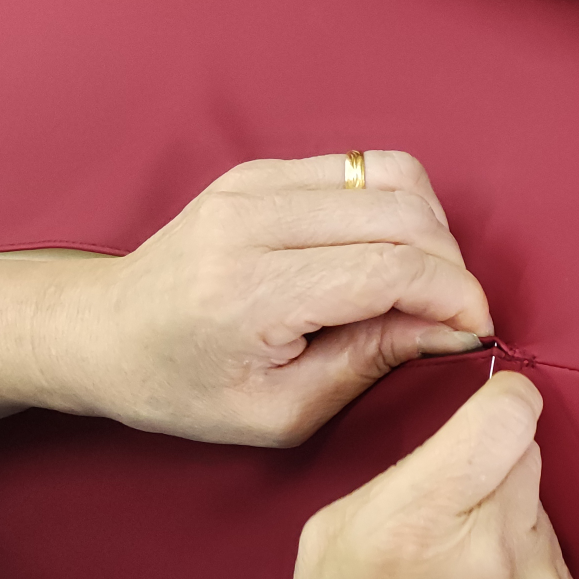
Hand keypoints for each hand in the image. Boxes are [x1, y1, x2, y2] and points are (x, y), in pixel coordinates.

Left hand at [46, 151, 491, 445]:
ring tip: (424, 282)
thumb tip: (452, 329)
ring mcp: (254, 183)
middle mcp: (252, 222)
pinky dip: (399, 207)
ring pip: (395, 177)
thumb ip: (371, 361)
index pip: (390, 267)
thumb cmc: (183, 388)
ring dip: (432, 231)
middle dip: (451, 267)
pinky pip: (365, 167)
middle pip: (403, 215)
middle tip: (452, 315)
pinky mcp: (261, 169)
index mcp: (251, 291)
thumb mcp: (281, 411)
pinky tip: (389, 252)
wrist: (103, 334)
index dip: (453, 297)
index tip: (475, 330)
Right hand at [282, 372, 578, 578]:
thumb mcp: (328, 542)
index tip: (490, 404)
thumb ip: (402, 475)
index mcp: (415, 527)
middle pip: (526, 451)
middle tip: (452, 505)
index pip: (505, 419)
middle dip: (492, 461)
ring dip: (507, 516)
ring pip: (540, 502)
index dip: (501, 399)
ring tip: (461, 568)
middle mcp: (489, 555)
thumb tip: (464, 435)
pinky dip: (523, 562)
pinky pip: (552, 552)